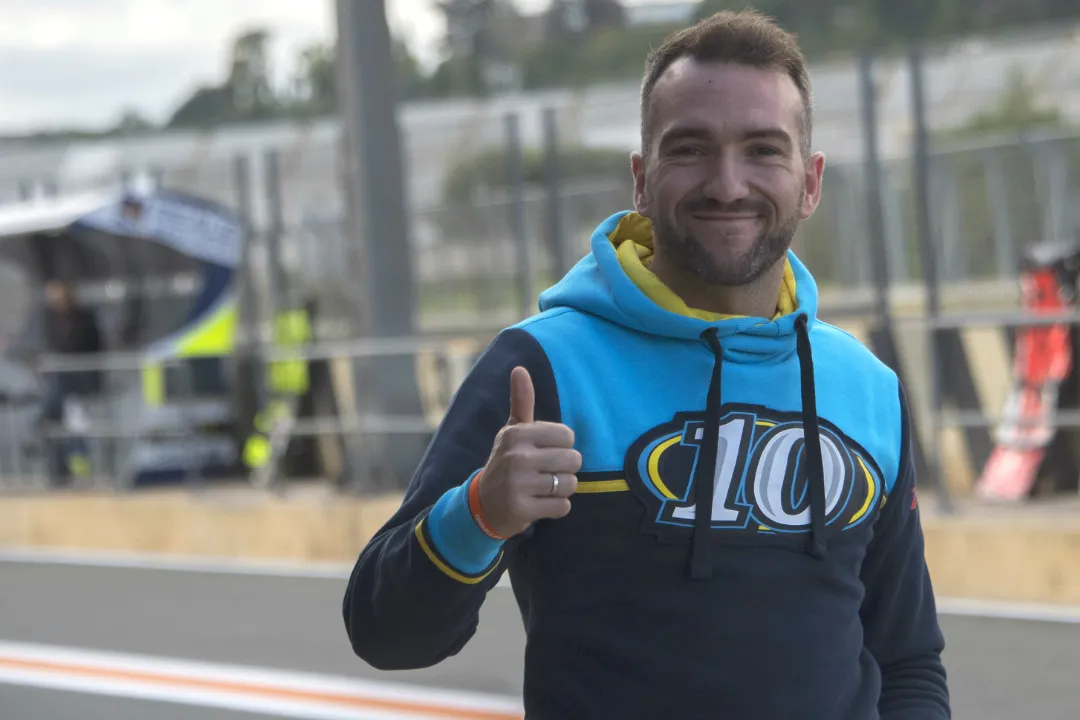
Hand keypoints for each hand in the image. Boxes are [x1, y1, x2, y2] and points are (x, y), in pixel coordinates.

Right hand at [477, 366, 580, 537]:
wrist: (482, 505)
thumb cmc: (506, 462)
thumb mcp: (512, 431)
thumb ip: (521, 401)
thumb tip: (519, 368)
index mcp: (517, 434)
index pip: (567, 435)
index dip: (562, 446)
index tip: (545, 452)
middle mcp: (516, 457)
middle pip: (573, 460)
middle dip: (565, 469)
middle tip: (546, 473)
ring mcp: (518, 485)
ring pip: (570, 484)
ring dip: (562, 489)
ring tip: (543, 488)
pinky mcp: (522, 510)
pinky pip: (563, 507)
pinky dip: (557, 507)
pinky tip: (540, 504)